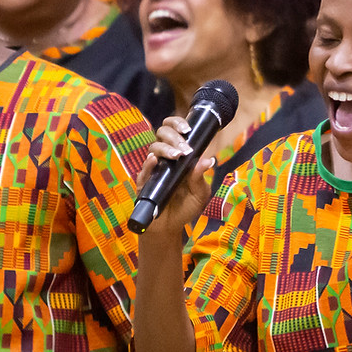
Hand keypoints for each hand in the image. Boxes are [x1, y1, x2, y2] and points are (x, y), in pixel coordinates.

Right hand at [138, 117, 216, 237]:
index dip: (178, 124)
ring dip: (164, 149)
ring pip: (153, 149)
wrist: (171, 227)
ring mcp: (154, 170)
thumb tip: (208, 160)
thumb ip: (201, 177)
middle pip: (162, 135)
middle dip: (173, 136)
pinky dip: (148, 164)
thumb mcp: (200, 194)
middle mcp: (165, 159)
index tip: (187, 129)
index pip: (174, 131)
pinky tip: (154, 161)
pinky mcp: (145, 184)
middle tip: (184, 147)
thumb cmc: (186, 207)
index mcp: (179, 156)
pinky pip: (143, 171)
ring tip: (176, 155)